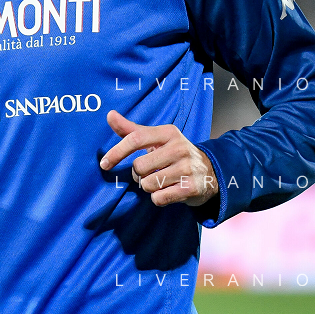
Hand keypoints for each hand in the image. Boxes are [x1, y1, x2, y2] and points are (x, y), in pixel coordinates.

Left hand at [99, 110, 217, 207]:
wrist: (210, 171)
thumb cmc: (174, 153)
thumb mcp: (156, 139)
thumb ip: (131, 129)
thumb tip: (109, 114)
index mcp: (168, 132)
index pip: (136, 138)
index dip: (117, 152)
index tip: (104, 164)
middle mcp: (179, 148)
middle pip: (139, 167)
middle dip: (139, 174)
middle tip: (151, 171)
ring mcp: (187, 168)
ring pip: (148, 184)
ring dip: (149, 186)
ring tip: (161, 181)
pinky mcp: (191, 187)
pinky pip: (159, 198)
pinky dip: (159, 198)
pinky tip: (169, 190)